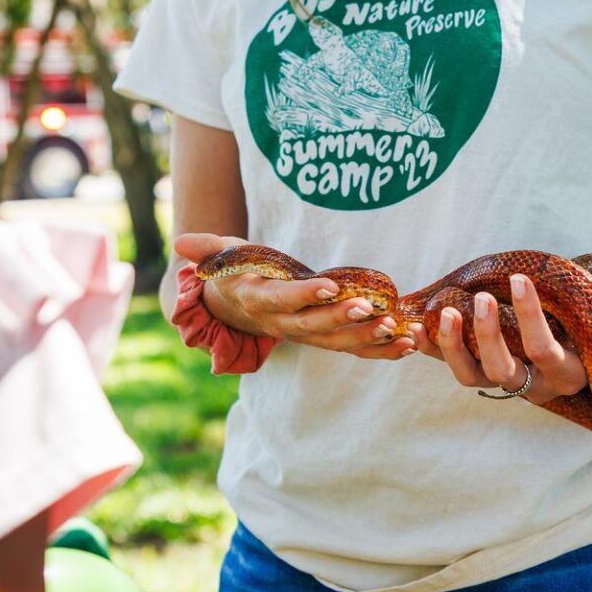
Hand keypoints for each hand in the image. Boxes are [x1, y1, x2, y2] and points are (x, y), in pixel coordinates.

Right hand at [175, 234, 416, 360]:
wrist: (241, 307)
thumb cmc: (236, 272)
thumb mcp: (220, 256)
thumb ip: (206, 249)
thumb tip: (181, 241)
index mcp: (260, 302)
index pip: (282, 301)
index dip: (305, 295)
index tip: (329, 285)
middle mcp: (284, 324)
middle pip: (316, 327)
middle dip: (344, 320)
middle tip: (371, 309)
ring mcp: (307, 335)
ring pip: (340, 342)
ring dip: (371, 339)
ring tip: (401, 332)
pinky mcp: (327, 339)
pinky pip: (357, 349)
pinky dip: (384, 350)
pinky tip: (411, 343)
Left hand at [412, 273, 591, 405]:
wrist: (581, 328)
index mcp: (566, 374)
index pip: (545, 353)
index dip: (531, 322)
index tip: (522, 280)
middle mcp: (531, 384)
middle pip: (503, 372)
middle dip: (489, 338)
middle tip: (482, 298)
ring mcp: (503, 377)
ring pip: (472, 377)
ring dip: (456, 348)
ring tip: (447, 311)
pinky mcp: (479, 366)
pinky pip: (451, 365)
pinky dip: (435, 348)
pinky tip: (423, 323)